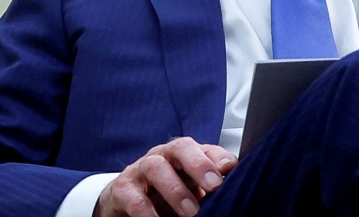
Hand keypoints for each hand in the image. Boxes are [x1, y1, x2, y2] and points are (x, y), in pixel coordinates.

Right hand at [94, 137, 237, 216]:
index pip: (204, 147)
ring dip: (175, 189)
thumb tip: (235, 190)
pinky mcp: (123, 188)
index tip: (231, 169)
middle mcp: (163, 155)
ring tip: (190, 212)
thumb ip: (209, 186)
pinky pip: (134, 198)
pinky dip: (147, 212)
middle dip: (199, 164)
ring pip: (155, 167)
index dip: (218, 156)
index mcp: (184, 154)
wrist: (127, 202)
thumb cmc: (165, 193)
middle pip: (180, 147)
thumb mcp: (190, 188)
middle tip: (213, 186)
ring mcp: (141, 169)